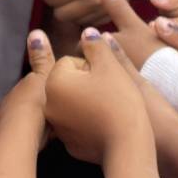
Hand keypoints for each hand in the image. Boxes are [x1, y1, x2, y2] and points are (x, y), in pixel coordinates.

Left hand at [0, 31, 54, 153]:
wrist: (19, 134)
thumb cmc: (37, 105)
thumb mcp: (46, 77)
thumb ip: (42, 58)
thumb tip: (35, 32)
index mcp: (21, 87)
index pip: (34, 86)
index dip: (48, 90)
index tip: (60, 97)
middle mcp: (9, 102)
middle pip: (27, 103)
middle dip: (39, 108)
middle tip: (57, 116)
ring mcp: (2, 120)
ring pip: (20, 121)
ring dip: (32, 125)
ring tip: (49, 131)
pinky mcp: (0, 139)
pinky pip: (15, 138)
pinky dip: (24, 139)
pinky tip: (37, 143)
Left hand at [43, 28, 153, 163]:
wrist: (128, 145)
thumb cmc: (120, 101)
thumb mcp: (110, 66)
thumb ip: (95, 45)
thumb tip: (87, 33)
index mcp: (54, 81)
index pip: (69, 62)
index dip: (92, 66)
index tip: (106, 77)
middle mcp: (49, 105)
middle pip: (69, 83)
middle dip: (87, 83)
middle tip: (109, 92)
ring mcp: (58, 127)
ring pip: (74, 104)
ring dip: (87, 102)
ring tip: (109, 108)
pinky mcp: (70, 143)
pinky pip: (79, 125)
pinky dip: (89, 123)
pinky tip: (106, 125)